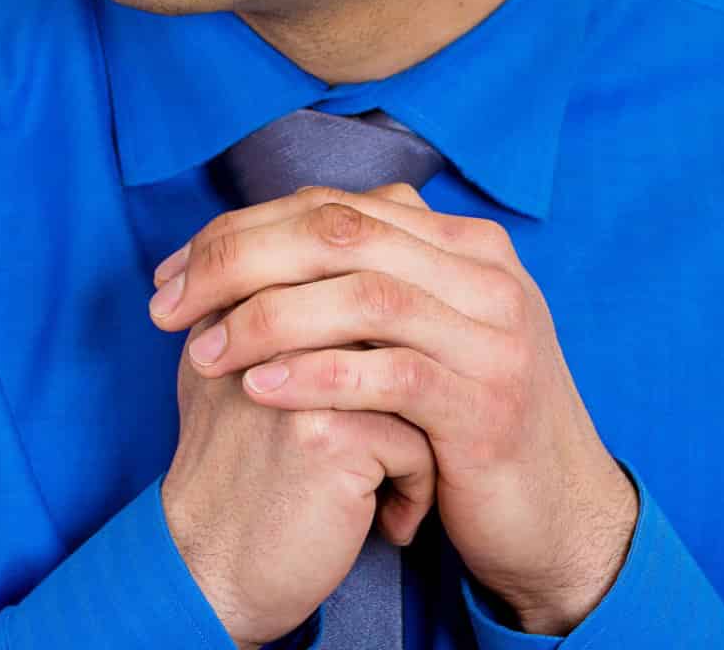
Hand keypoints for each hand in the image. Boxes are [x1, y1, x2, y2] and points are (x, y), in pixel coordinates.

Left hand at [148, 184, 638, 634]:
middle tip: (167, 303)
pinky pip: (390, 374)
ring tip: (203, 351)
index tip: (171, 273)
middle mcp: (487, 275)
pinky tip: (258, 388)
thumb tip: (245, 243)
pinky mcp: (489, 406)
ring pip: (364, 295)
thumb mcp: (420, 336)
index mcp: (463, 245)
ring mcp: (495, 339)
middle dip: (237, 260)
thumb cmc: (462, 424)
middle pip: (340, 233)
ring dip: (267, 317)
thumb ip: (359, 280)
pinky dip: (316, 375)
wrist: (556, 518)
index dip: (239, 230)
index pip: (332, 206)